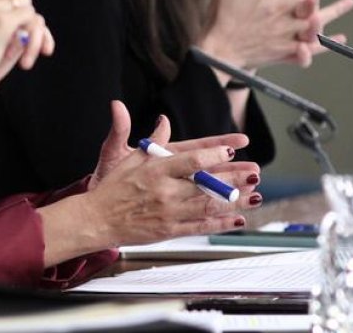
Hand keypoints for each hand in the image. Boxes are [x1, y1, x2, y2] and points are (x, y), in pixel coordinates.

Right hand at [0, 0, 52, 133]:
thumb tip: (22, 21)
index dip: (10, 9)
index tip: (14, 32)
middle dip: (24, 14)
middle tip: (27, 42)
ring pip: (28, 6)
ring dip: (34, 32)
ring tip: (26, 59)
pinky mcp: (2, 21)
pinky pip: (33, 20)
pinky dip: (36, 41)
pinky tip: (24, 63)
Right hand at [38, 102, 261, 264]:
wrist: (98, 219)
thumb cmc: (113, 188)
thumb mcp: (130, 158)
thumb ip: (153, 142)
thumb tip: (163, 122)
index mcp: (156, 170)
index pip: (190, 160)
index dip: (213, 154)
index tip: (230, 148)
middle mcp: (165, 191)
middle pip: (206, 184)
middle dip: (233, 178)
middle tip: (253, 171)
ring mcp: (169, 213)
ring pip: (208, 206)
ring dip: (234, 201)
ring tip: (254, 194)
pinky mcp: (170, 230)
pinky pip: (200, 227)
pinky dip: (221, 223)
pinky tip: (238, 219)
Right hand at [198, 0, 352, 68]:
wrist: (217, 51)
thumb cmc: (219, 17)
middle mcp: (280, 9)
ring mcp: (285, 30)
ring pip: (317, 18)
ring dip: (335, 9)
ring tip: (348, 2)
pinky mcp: (285, 49)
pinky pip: (312, 45)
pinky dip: (327, 42)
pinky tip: (340, 37)